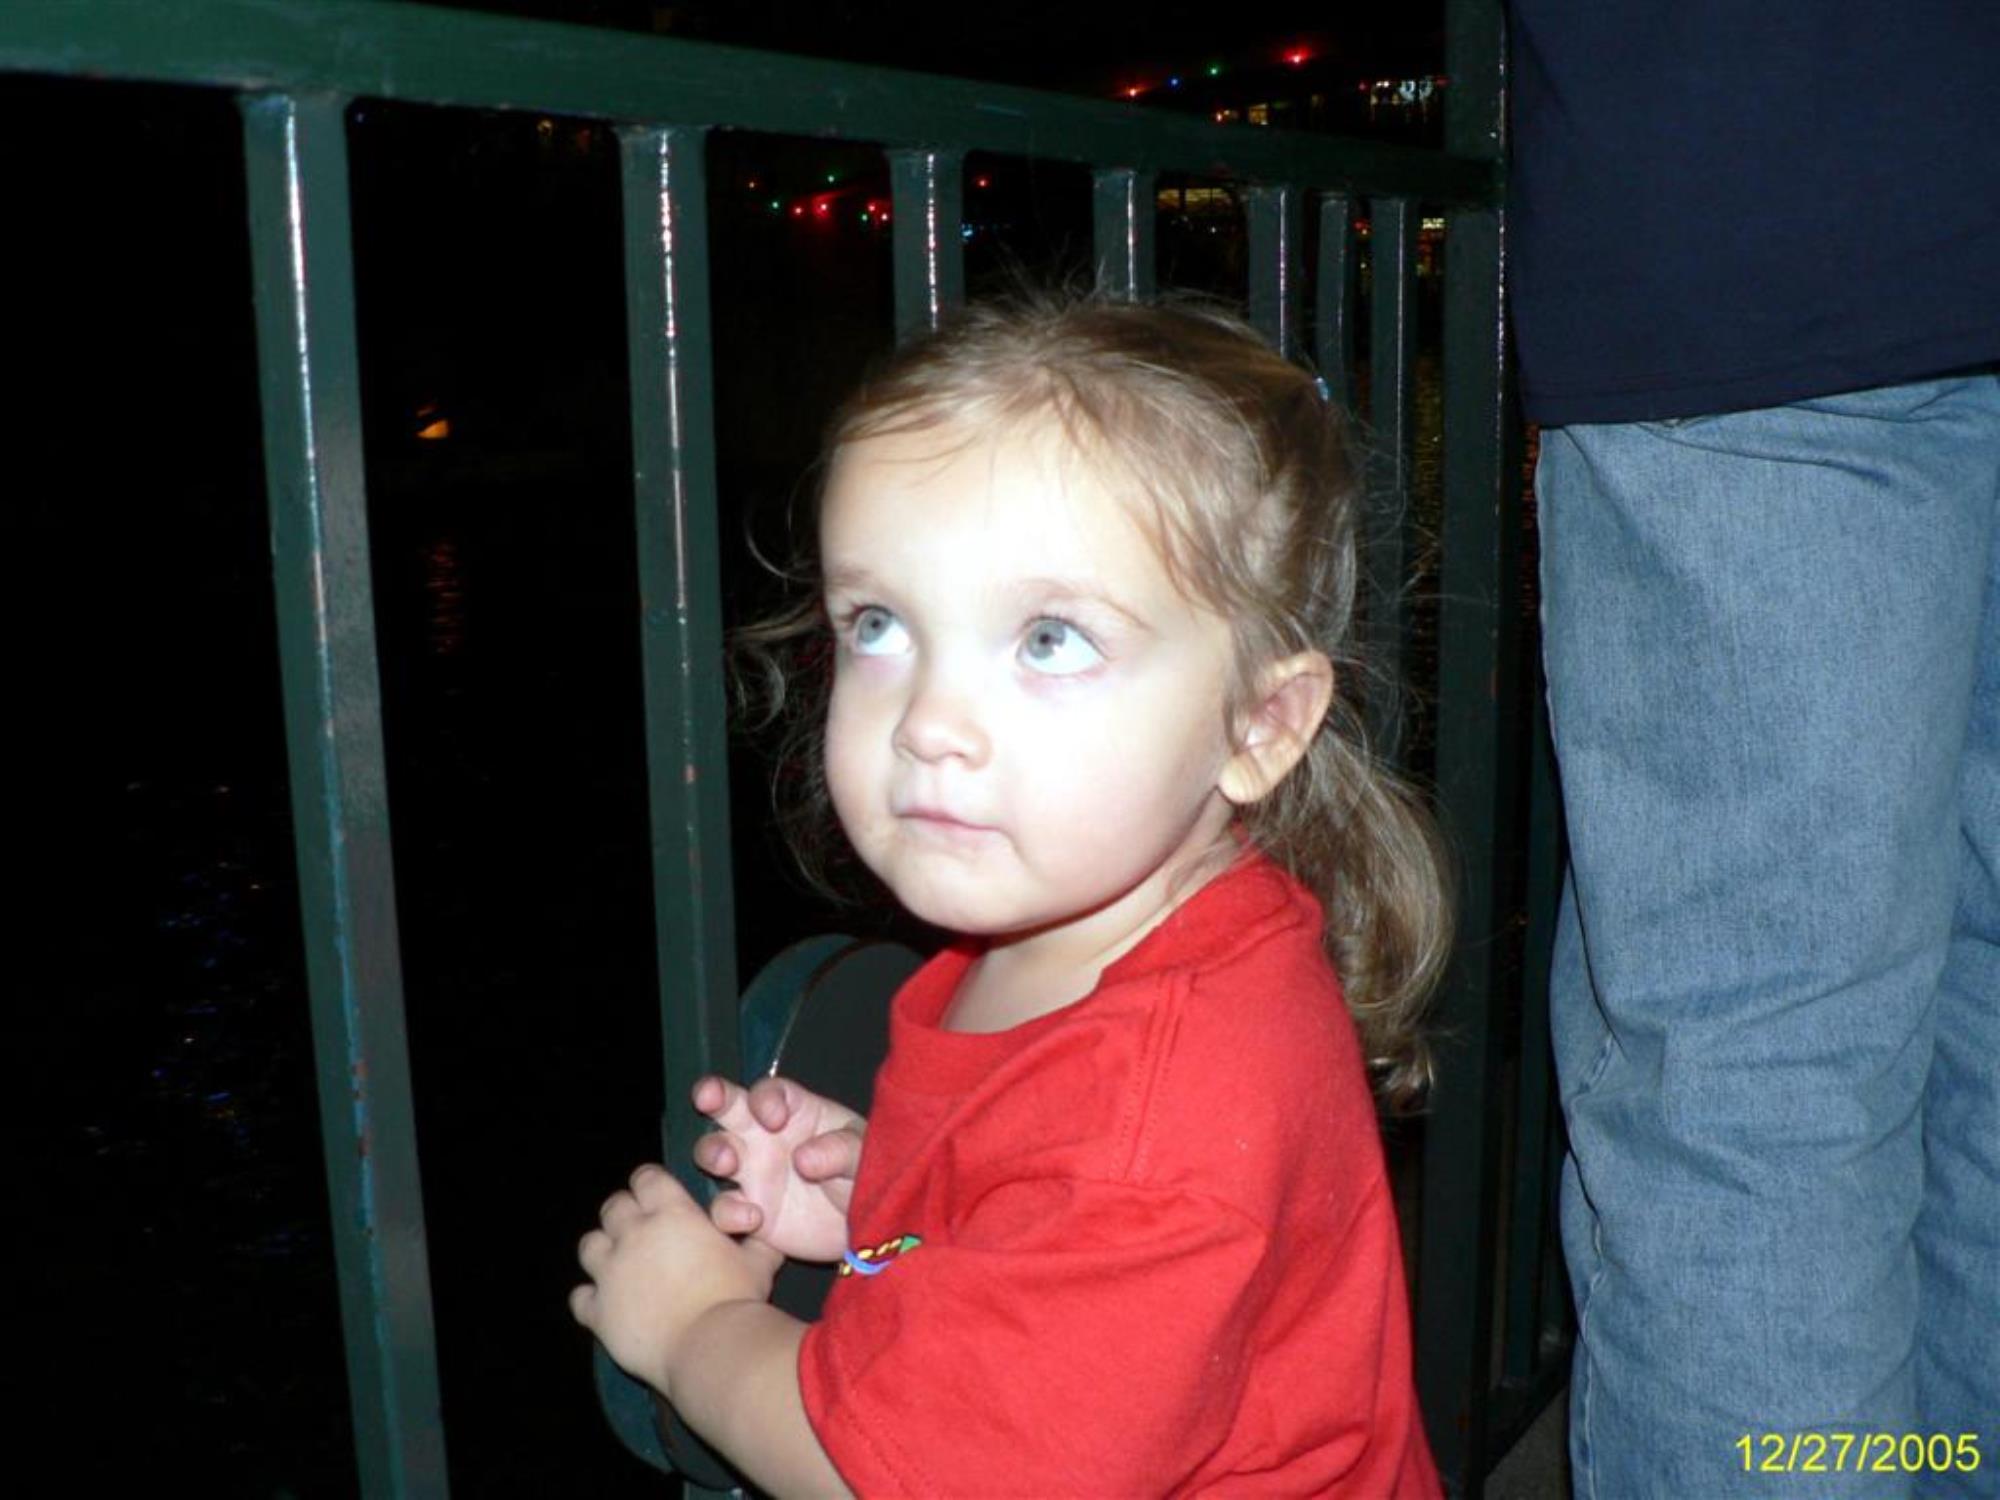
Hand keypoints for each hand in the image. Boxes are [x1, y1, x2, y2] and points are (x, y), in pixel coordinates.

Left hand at [571, 1163, 780, 1397]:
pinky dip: (590, 1298)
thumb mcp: (758, 1258)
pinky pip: (579, 1297)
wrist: (710, 1349)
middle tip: (642, 1231)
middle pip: (614, 1206)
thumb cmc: (738, 1297)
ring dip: (603, 1250)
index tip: (660, 1196)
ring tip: (620, 1265)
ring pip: (589, 1245)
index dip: (652, 1184)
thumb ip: (752, 1236)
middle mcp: (633, 1234)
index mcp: (671, 1212)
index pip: (646, 1177)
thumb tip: (754, 1222)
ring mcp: (610, 1273)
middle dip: (625, 1213)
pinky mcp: (598, 1311)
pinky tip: (607, 1305)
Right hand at [691, 1075, 865, 1263]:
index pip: (769, 1091)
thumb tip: (804, 1157)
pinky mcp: (747, 1211)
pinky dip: (728, 1212)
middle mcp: (764, 1136)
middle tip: (708, 1099)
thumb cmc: (867, 1175)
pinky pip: (724, 1208)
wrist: (867, 1227)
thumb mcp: (865, 1157)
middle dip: (713, 1095)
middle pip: (728, 1106)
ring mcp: (752, 1173)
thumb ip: (842, 1150)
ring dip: (713, 1152)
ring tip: (729, 1164)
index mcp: (796, 1112)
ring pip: (713, 1152)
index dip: (765, 1098)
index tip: (775, 1119)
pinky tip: (752, 1218)